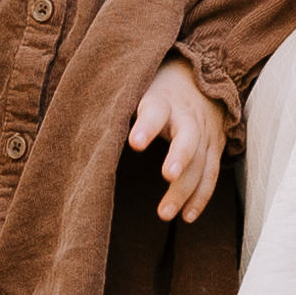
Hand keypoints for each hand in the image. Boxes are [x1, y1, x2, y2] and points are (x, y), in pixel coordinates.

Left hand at [128, 61, 229, 217]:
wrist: (196, 77)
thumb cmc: (153, 90)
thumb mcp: (136, 88)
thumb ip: (117, 108)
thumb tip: (79, 132)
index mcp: (163, 100)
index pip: (155, 111)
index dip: (147, 126)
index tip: (135, 142)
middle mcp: (188, 116)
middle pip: (188, 138)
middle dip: (179, 157)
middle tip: (167, 175)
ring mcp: (205, 132)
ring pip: (201, 162)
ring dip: (185, 190)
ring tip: (165, 213)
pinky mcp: (215, 147)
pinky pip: (211, 174)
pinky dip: (200, 197)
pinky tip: (186, 217)